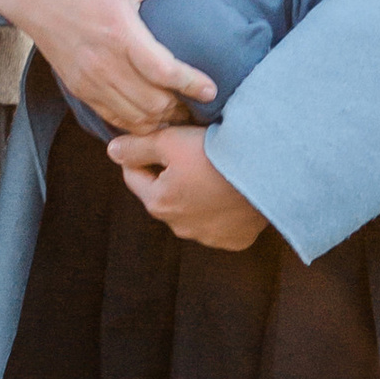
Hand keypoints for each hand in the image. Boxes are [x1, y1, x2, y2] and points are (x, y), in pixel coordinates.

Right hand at [0, 0, 214, 133]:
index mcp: (120, 31)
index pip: (164, 70)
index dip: (192, 84)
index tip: (212, 89)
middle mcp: (103, 61)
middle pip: (153, 104)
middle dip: (181, 109)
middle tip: (199, 104)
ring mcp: (88, 79)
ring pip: (134, 118)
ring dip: (160, 120)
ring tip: (179, 113)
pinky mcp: (77, 88)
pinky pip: (112, 118)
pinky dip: (135, 123)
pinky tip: (151, 116)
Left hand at [108, 124, 267, 249]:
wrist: (267, 174)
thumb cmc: (215, 154)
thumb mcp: (171, 141)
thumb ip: (137, 146)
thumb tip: (112, 151)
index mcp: (158, 203)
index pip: (134, 174)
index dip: (144, 152)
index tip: (161, 138)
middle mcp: (179, 227)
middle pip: (164, 193)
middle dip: (170, 174)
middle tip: (192, 150)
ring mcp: (208, 238)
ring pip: (191, 210)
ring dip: (196, 193)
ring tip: (215, 169)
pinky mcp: (234, 241)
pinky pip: (220, 223)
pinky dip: (222, 208)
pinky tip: (232, 189)